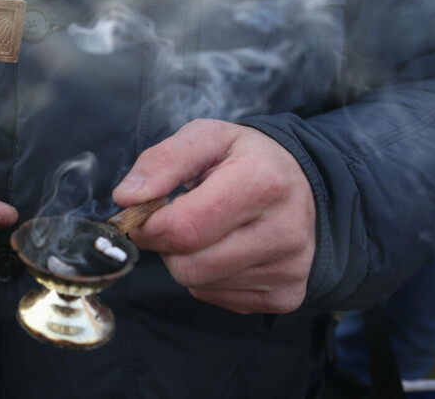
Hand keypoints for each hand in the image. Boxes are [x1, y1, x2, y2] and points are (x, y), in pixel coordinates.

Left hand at [113, 119, 315, 313]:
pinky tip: (224, 248)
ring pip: (199, 284)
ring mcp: (288, 269)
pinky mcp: (286, 295)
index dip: (148, 225)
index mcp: (261, 182)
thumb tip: (126, 198)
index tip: (143, 212)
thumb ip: (162, 162)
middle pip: (187, 265)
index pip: (183, 228)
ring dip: (185, 259)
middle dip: (164, 244)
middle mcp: (283, 231)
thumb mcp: (206, 138)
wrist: (308, 183)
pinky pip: (217, 297)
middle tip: (173, 220)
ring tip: (205, 229)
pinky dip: (207, 276)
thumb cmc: (246, 158)